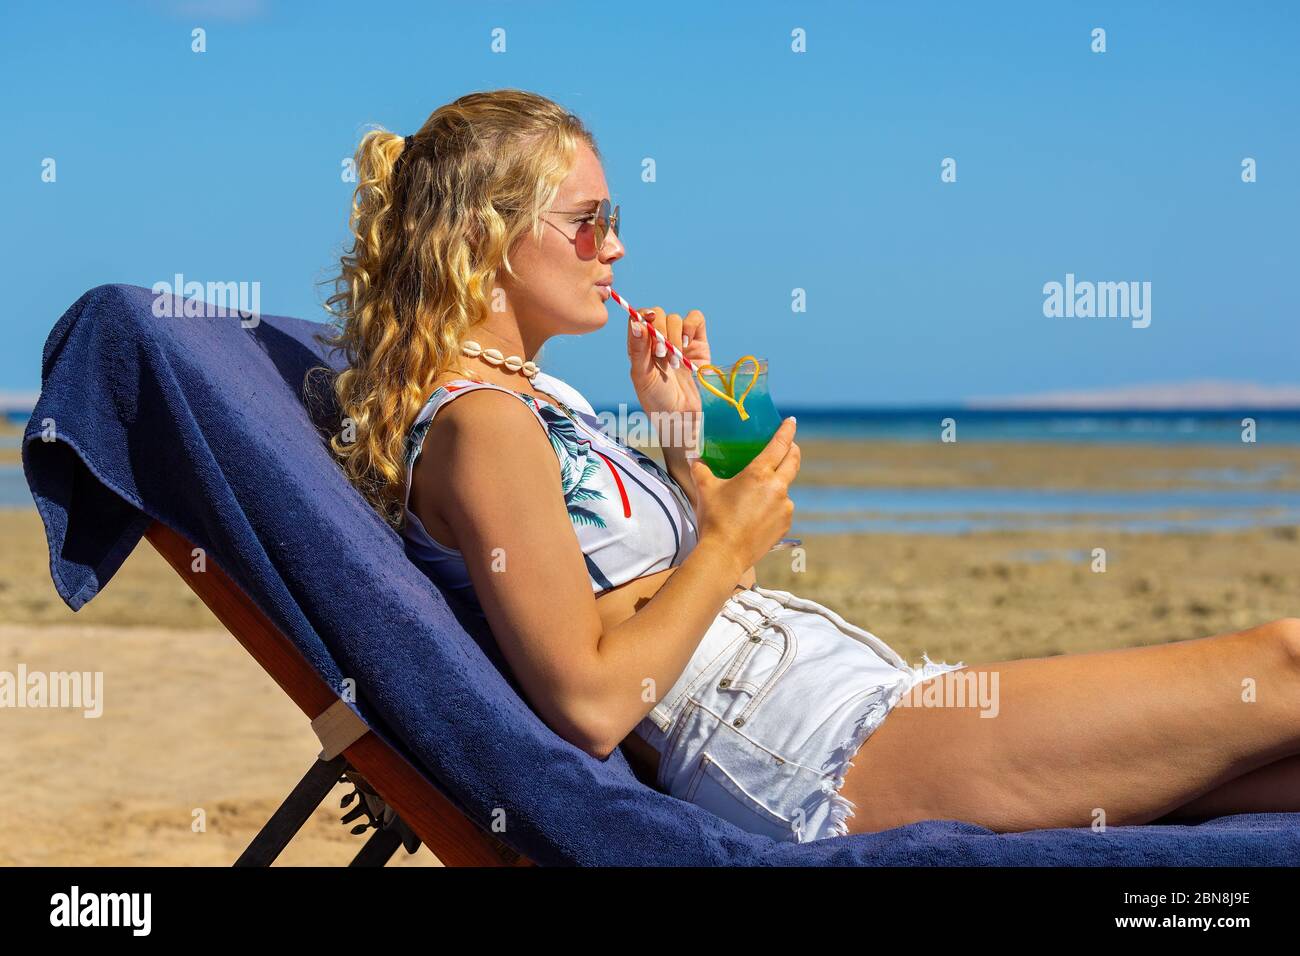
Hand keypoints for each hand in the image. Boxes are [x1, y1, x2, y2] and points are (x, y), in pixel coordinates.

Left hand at [626, 307, 710, 443]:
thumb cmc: (656, 400)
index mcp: (640, 345)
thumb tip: (636, 323)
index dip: (643, 316)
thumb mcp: (642, 376)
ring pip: (676, 318)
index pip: (639, 317)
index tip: (648, 327)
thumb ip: (638, 349)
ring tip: (675, 362)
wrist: (682, 416)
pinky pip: (696, 319)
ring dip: (675, 338)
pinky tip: (688, 346)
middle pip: (658, 315)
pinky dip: (691, 327)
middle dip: (660, 332)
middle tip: (662, 356)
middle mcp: (658, 339)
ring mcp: (679, 340)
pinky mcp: (698, 343)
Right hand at [687, 416, 799, 572]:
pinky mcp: (785, 523)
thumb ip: (701, 470)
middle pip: (793, 461)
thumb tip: (694, 458)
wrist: (725, 554)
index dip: (787, 430)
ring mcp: (784, 506)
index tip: (791, 421)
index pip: (779, 444)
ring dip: (778, 483)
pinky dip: (775, 505)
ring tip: (760, 492)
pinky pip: (783, 507)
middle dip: (792, 449)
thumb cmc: (714, 519)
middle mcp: (777, 487)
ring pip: (785, 487)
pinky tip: (759, 512)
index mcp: (759, 473)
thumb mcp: (705, 489)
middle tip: (789, 445)